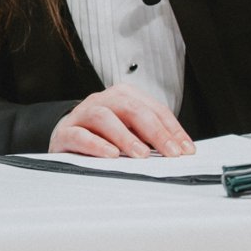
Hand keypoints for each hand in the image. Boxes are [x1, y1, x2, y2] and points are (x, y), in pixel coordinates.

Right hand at [50, 85, 194, 157]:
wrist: (64, 135)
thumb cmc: (102, 134)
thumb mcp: (129, 130)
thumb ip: (149, 136)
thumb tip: (177, 150)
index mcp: (123, 96)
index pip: (153, 109)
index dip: (172, 129)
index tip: (186, 149)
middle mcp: (103, 100)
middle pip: (131, 109)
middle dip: (155, 132)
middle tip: (170, 152)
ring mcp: (82, 114)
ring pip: (104, 117)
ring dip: (125, 136)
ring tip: (141, 154)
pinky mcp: (65, 133)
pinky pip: (79, 135)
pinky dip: (96, 144)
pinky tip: (110, 155)